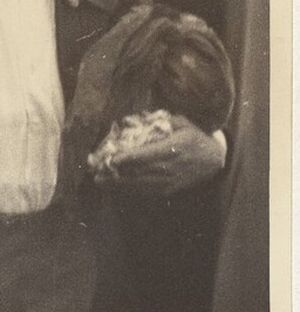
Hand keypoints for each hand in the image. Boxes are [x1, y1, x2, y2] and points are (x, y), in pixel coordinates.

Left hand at [93, 115, 225, 195]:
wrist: (214, 160)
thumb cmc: (195, 136)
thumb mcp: (181, 122)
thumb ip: (158, 120)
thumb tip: (130, 119)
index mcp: (172, 149)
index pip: (146, 156)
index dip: (127, 159)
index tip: (110, 160)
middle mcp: (169, 168)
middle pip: (138, 173)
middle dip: (116, 174)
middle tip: (96, 173)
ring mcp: (168, 181)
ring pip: (139, 185)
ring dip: (118, 184)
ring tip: (100, 182)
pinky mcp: (168, 190)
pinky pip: (146, 192)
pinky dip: (130, 190)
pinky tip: (116, 188)